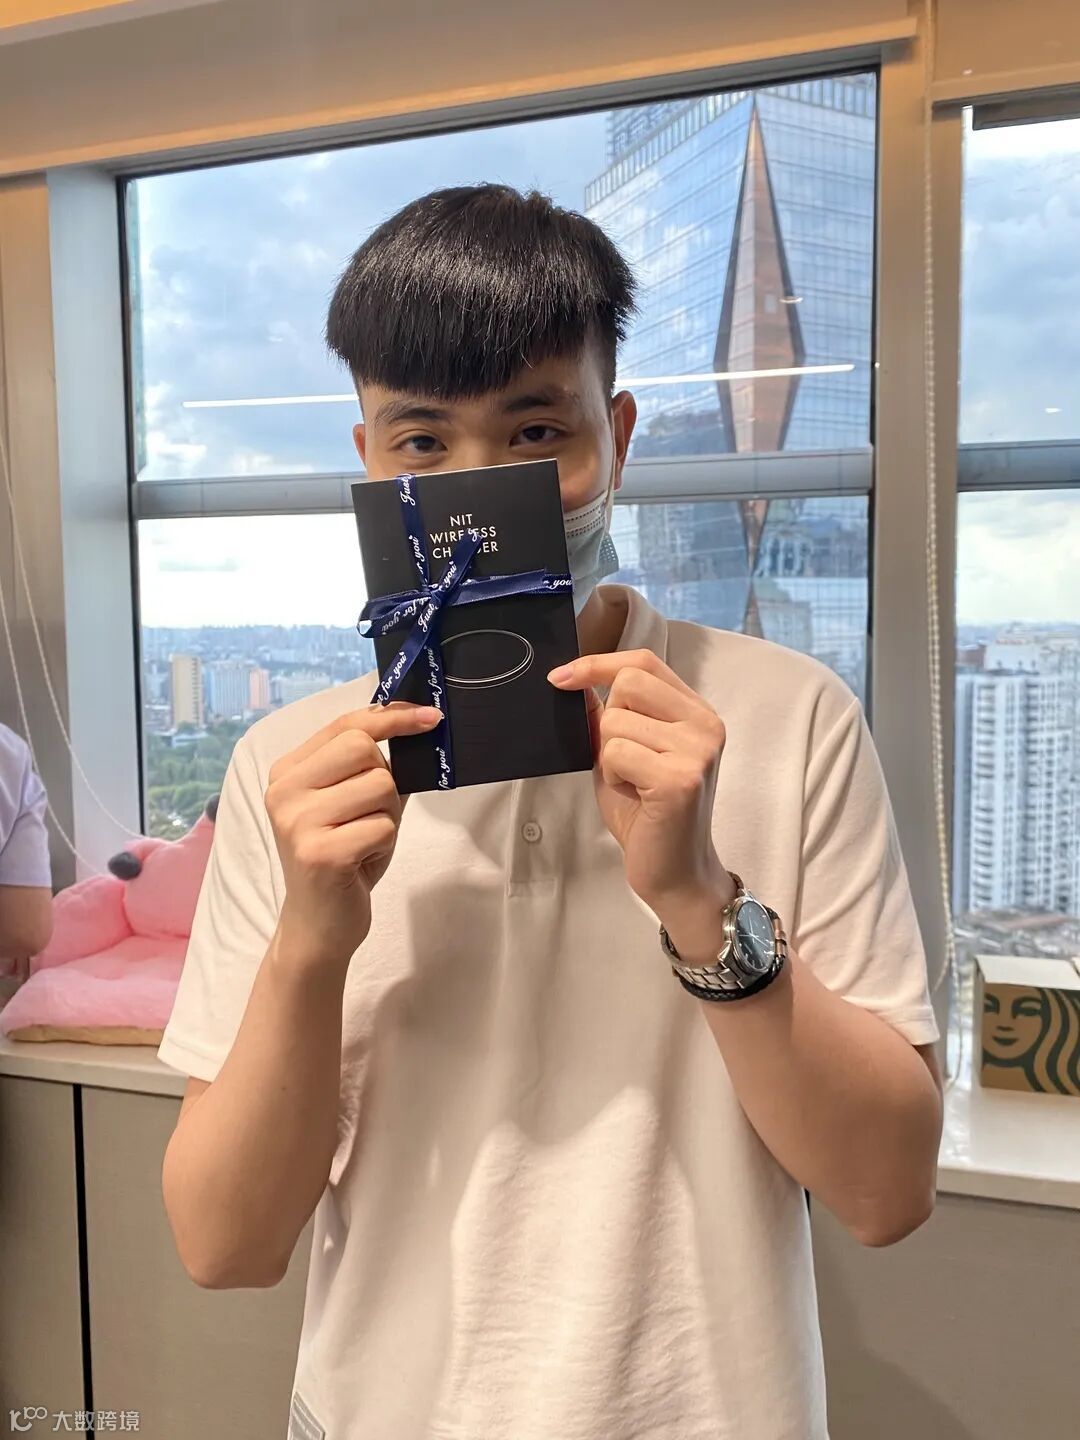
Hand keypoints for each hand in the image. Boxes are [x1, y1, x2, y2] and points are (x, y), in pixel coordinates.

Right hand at [264, 701, 442, 966]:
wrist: (318, 924)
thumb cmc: (342, 858)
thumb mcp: (351, 803)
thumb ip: (370, 766)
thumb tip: (418, 722)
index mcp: (287, 772)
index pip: (345, 724)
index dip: (392, 716)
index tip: (431, 717)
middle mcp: (283, 791)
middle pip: (363, 749)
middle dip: (386, 780)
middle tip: (373, 814)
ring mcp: (297, 822)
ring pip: (380, 786)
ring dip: (387, 816)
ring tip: (364, 840)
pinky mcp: (320, 853)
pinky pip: (383, 826)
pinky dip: (385, 844)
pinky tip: (362, 861)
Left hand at [548, 650, 734, 922]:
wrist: (675, 872)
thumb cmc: (647, 814)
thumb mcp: (625, 753)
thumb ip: (608, 716)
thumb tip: (572, 679)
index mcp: (697, 712)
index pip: (644, 662)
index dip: (598, 664)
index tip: (560, 678)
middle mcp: (705, 724)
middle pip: (629, 682)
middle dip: (607, 720)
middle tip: (621, 760)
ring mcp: (696, 750)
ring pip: (616, 721)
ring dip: (609, 755)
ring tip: (632, 783)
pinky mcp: (680, 778)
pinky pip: (617, 753)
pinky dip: (613, 775)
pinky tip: (635, 796)